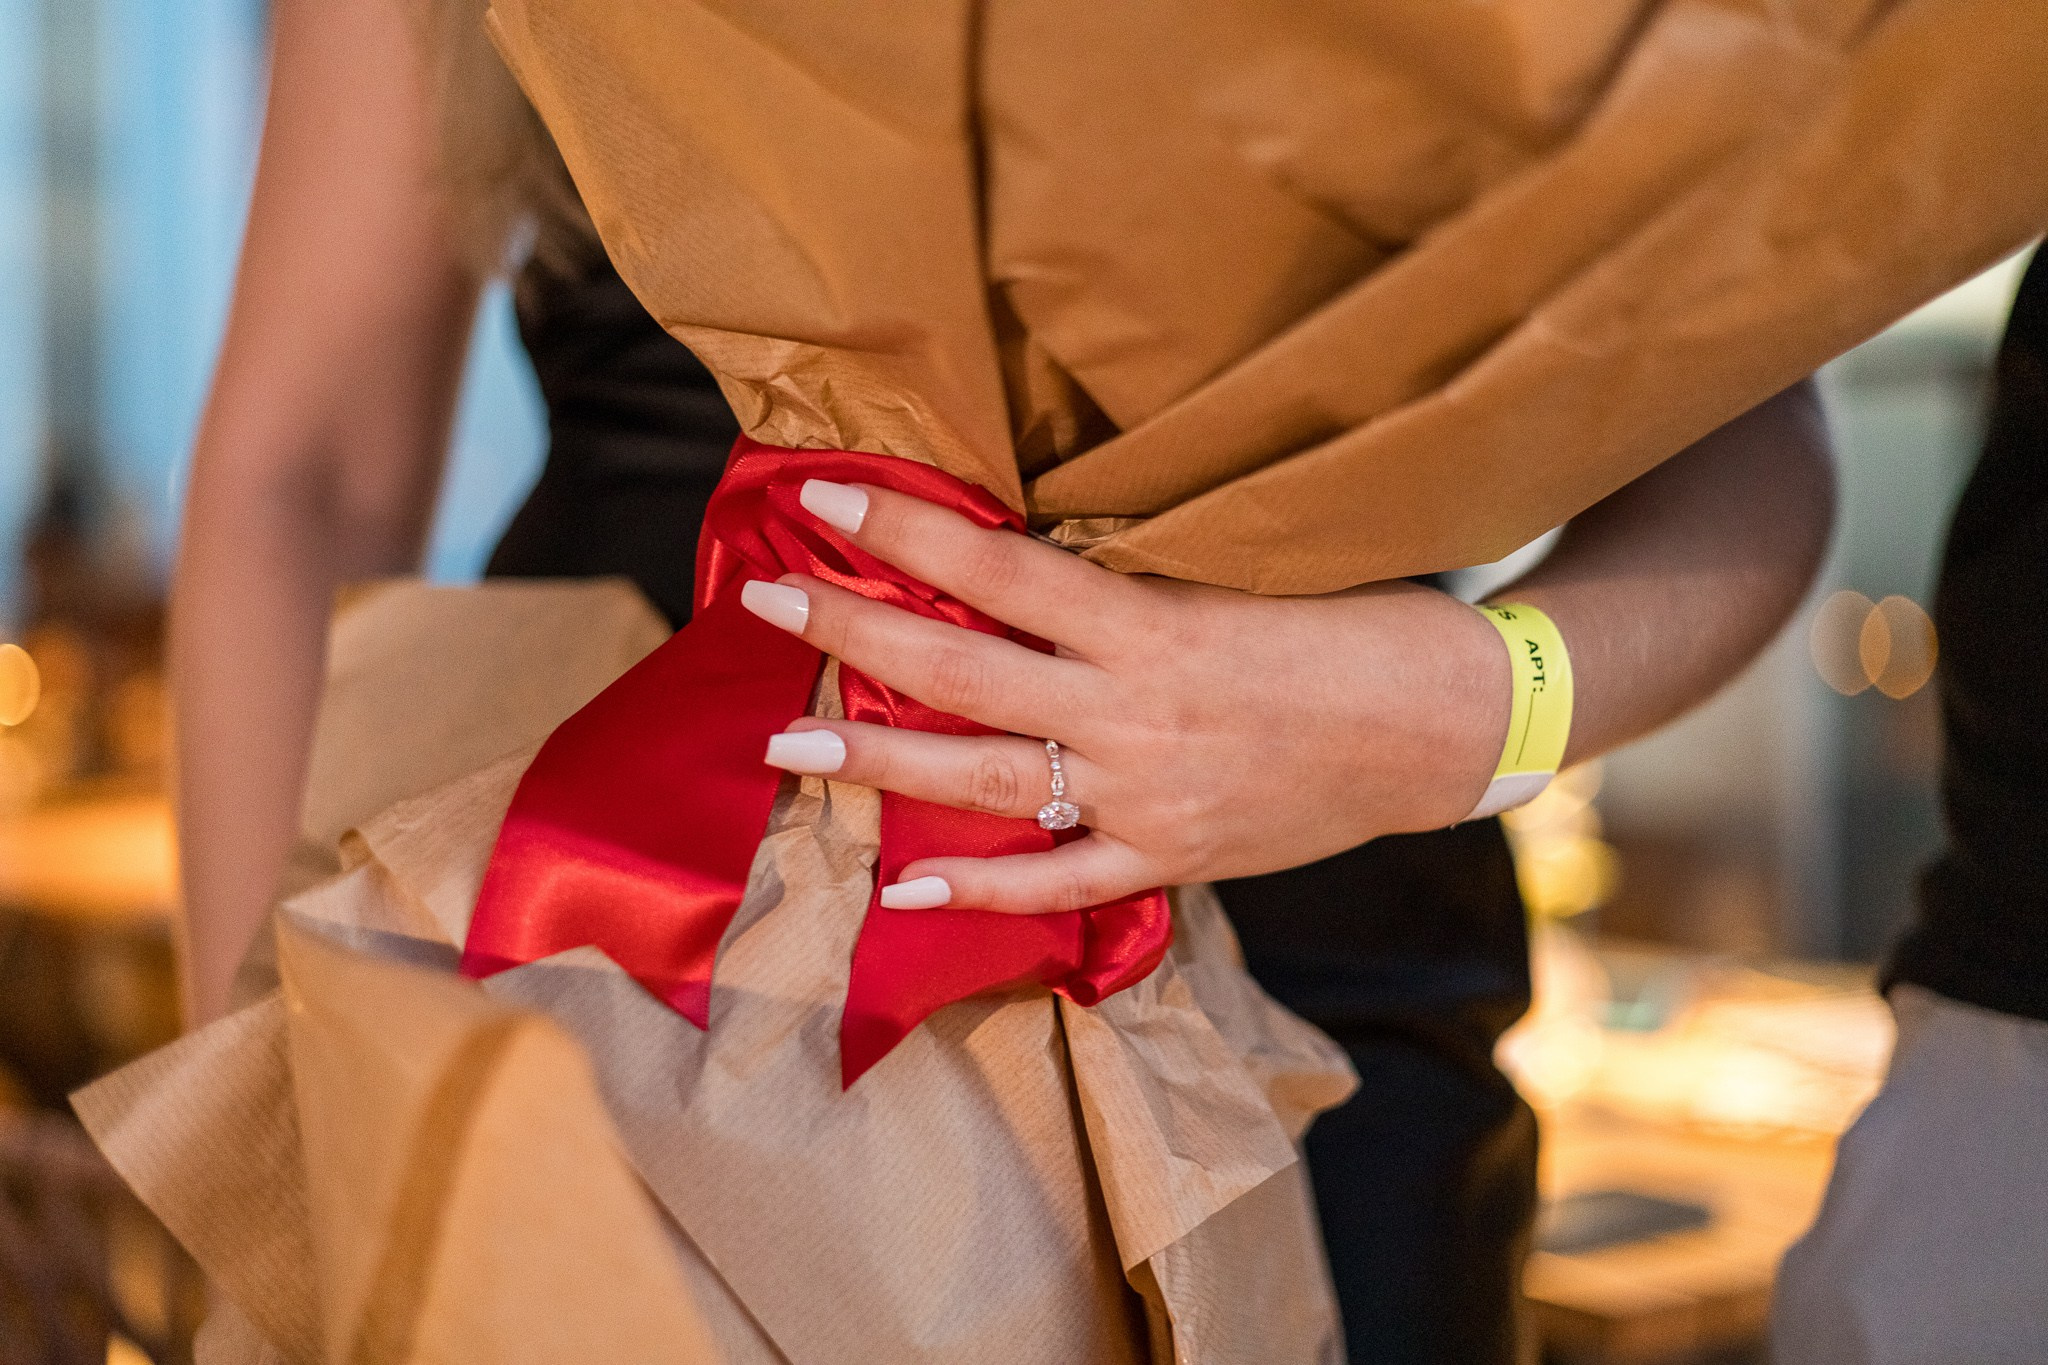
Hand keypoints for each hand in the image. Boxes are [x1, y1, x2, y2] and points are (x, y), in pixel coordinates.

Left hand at [740, 479, 1510, 913]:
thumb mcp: (1240, 571)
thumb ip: (1130, 579)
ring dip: (877, 761)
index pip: (999, 570)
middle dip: (852, 635)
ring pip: (987, 779)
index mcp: (1153, 624)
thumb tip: (1018, 558)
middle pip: (962, 671)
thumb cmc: (1353, 622)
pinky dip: (982, 894)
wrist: (1450, 723)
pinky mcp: (1173, 855)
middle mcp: (1135, 712)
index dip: (906, 530)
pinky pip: (1061, 884)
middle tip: (764, 602)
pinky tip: (903, 889)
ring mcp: (1147, 794)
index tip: (823, 497)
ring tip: (783, 746)